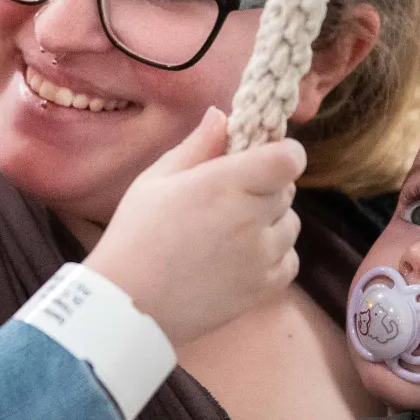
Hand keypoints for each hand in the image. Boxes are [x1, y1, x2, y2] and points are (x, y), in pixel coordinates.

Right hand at [85, 107, 304, 348]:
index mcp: (225, 183)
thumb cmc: (135, 235)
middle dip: (266, 185)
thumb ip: (197, 146)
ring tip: (232, 230)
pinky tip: (242, 256)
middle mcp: (250, 218)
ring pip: (290, 225)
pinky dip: (273, 256)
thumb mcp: (156, 179)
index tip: (261, 155)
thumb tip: (222, 115)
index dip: (282, 152)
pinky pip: (289, 261)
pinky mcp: (262, 288)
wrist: (129, 303)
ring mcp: (260, 257)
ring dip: (271, 222)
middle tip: (230, 195)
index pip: (289, 158)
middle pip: (287, 189)